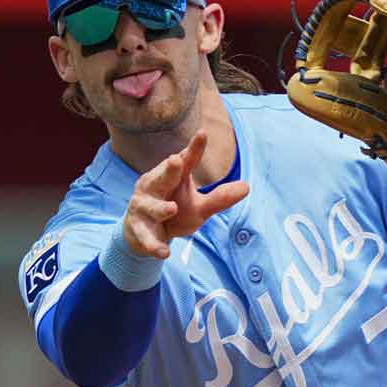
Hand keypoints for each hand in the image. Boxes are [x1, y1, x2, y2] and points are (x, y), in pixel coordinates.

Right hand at [123, 131, 250, 258]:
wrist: (143, 234)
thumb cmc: (175, 212)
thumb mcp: (199, 207)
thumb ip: (220, 198)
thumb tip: (248, 186)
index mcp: (172, 178)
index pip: (186, 162)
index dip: (194, 149)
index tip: (203, 133)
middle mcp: (155, 187)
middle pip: (162, 177)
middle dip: (168, 170)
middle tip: (176, 160)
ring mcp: (144, 207)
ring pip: (150, 206)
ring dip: (160, 208)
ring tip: (172, 209)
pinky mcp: (138, 229)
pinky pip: (146, 237)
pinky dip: (154, 245)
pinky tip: (164, 252)